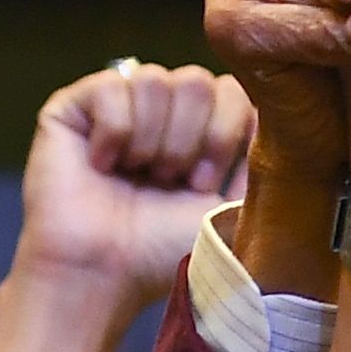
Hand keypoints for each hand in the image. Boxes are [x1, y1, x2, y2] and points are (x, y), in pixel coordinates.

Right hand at [19, 60, 255, 294]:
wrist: (104, 271)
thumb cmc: (163, 249)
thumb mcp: (232, 207)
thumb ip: (261, 163)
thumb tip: (276, 120)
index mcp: (199, 129)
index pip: (233, 90)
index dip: (223, 134)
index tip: (203, 184)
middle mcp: (160, 110)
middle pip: (197, 81)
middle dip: (189, 140)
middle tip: (168, 182)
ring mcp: (118, 103)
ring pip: (155, 80)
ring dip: (151, 141)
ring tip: (136, 176)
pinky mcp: (74, 105)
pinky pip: (112, 86)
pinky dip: (114, 133)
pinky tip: (103, 164)